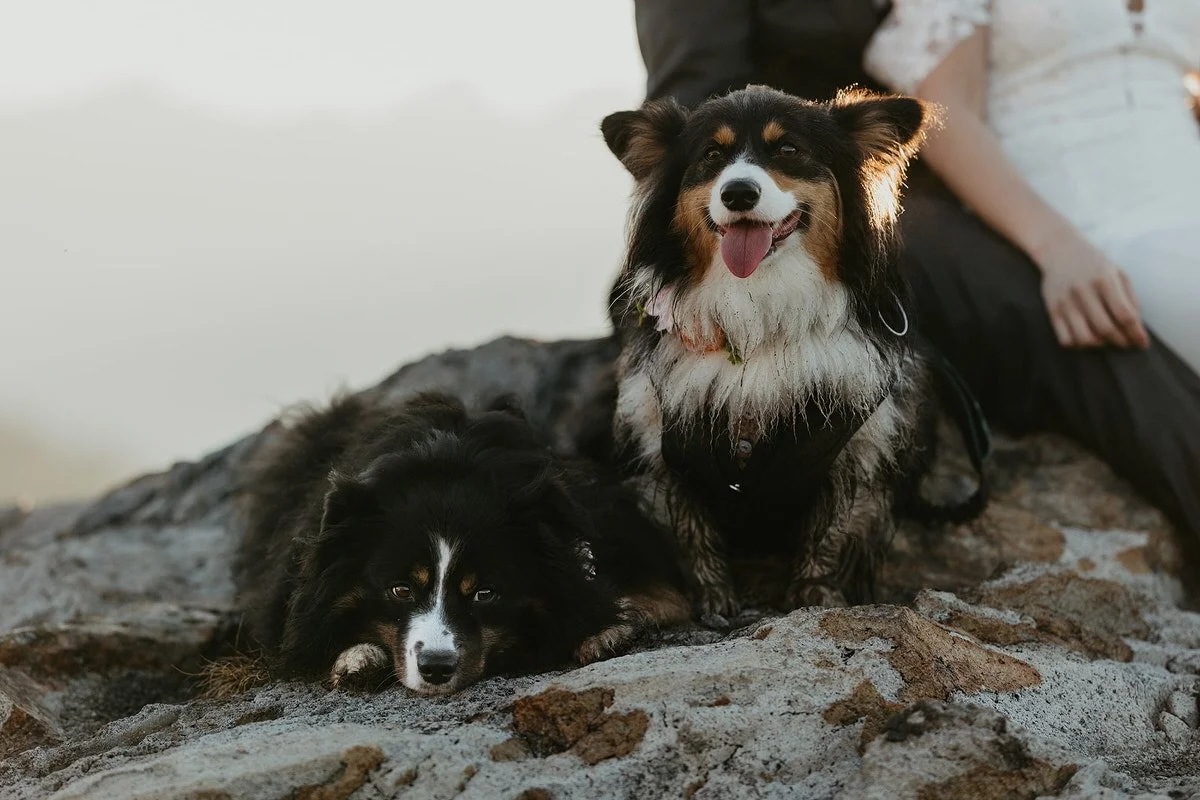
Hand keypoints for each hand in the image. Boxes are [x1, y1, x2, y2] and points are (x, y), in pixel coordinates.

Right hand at [1033, 228, 1148, 349]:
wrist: (1058, 249)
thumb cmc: (1093, 262)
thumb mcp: (1117, 272)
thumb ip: (1129, 298)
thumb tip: (1136, 326)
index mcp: (1104, 280)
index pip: (1124, 315)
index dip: (1136, 333)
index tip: (1142, 344)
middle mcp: (1083, 291)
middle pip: (1105, 329)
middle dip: (1120, 341)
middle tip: (1126, 343)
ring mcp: (1065, 302)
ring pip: (1084, 338)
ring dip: (1099, 345)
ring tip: (1105, 340)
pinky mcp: (1052, 309)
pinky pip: (1065, 338)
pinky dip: (1078, 344)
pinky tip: (1085, 337)